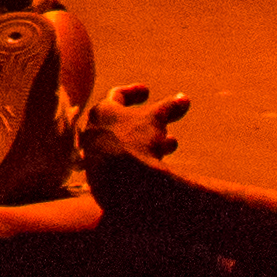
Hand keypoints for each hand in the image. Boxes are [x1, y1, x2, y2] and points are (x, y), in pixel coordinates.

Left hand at [77, 84, 194, 171]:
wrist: (121, 184)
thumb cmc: (136, 142)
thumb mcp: (156, 120)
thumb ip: (168, 107)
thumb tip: (184, 99)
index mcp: (101, 112)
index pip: (116, 96)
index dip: (134, 92)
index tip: (147, 92)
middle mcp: (92, 133)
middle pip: (122, 123)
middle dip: (149, 123)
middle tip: (166, 125)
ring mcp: (93, 156)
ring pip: (124, 144)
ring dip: (148, 142)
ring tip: (169, 147)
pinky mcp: (99, 177)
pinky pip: (120, 164)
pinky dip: (138, 159)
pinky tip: (155, 165)